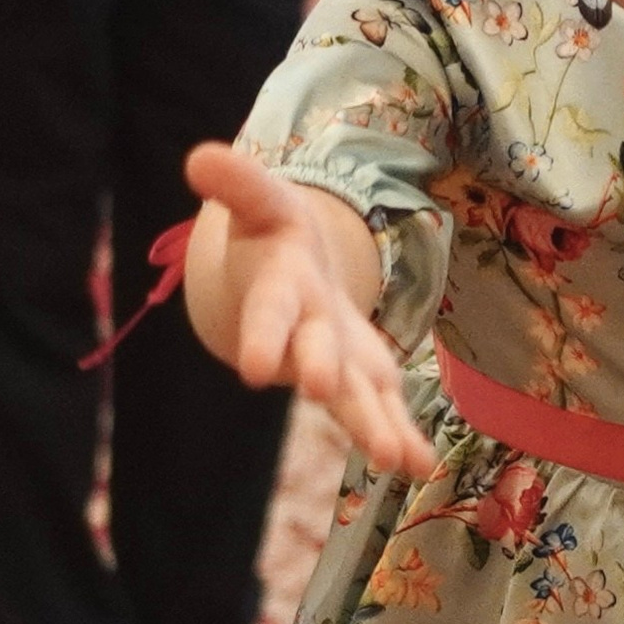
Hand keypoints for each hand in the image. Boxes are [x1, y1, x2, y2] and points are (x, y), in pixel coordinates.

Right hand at [185, 141, 436, 477]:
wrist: (288, 274)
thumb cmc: (272, 233)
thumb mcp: (261, 199)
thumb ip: (238, 183)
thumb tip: (200, 157)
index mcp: (277, 288)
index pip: (268, 312)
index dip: (262, 336)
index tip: (255, 368)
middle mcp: (303, 333)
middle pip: (312, 355)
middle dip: (319, 373)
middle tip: (323, 393)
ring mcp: (335, 360)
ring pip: (354, 396)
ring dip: (371, 426)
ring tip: (392, 458)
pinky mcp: (365, 374)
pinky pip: (385, 407)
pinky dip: (404, 438)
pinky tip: (422, 466)